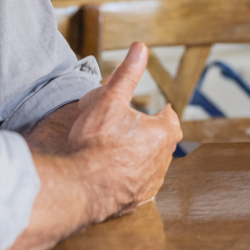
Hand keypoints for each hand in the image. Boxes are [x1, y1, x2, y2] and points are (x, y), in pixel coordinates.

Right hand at [68, 42, 181, 221]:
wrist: (78, 188)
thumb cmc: (95, 143)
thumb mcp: (109, 99)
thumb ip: (127, 74)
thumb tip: (140, 48)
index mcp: (163, 135)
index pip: (170, 118)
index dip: (161, 111)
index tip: (156, 109)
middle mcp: (162, 163)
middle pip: (159, 141)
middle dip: (146, 132)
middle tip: (127, 126)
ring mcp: (149, 185)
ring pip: (149, 164)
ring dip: (138, 156)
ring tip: (116, 149)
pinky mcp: (134, 202)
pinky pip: (135, 186)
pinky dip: (126, 177)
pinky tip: (109, 173)